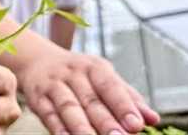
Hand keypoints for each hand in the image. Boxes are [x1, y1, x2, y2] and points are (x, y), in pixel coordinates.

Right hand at [18, 48, 159, 134]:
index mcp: (93, 67)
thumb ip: (126, 96)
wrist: (35, 60)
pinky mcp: (37, 98)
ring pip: (68, 107)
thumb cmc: (77, 73)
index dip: (123, 105)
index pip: (110, 86)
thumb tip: (152, 118)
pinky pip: (49, 115)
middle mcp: (73, 73)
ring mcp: (53, 85)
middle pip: (90, 100)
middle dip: (105, 121)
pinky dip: (58, 129)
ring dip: (82, 127)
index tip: (137, 125)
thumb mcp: (101, 76)